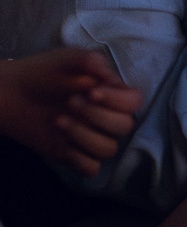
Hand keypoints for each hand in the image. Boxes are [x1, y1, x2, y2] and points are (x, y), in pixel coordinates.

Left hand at [0, 50, 142, 175]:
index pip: (134, 102)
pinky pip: (92, 168)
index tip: (91, 92)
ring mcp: (91, 138)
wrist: (11, 92)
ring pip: (109, 149)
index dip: (118, 100)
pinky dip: (80, 159)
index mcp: (112, 94)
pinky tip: (63, 144)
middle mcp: (106, 118)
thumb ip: (92, 61)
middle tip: (70, 102)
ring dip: (85, 135)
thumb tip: (108, 75)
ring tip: (59, 120)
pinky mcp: (73, 155)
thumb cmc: (42, 72)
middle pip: (125, 126)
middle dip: (97, 115)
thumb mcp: (68, 58)